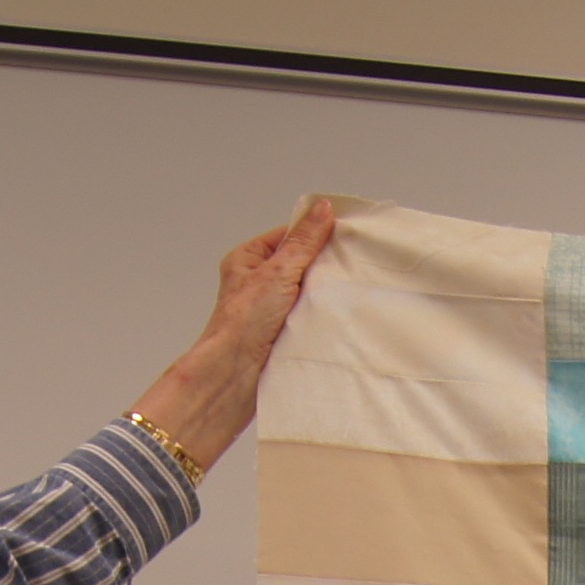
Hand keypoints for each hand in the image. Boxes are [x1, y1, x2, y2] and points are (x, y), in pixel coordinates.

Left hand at [128, 195, 341, 479]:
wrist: (235, 375)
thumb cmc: (245, 322)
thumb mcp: (278, 271)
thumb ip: (303, 242)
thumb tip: (323, 209)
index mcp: (248, 259)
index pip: (288, 236)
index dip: (314, 235)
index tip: (343, 236)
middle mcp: (257, 282)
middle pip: (299, 262)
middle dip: (321, 266)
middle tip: (348, 264)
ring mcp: (269, 308)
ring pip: (305, 290)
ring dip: (322, 293)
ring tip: (344, 290)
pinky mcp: (281, 331)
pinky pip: (307, 315)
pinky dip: (320, 315)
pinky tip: (336, 314)